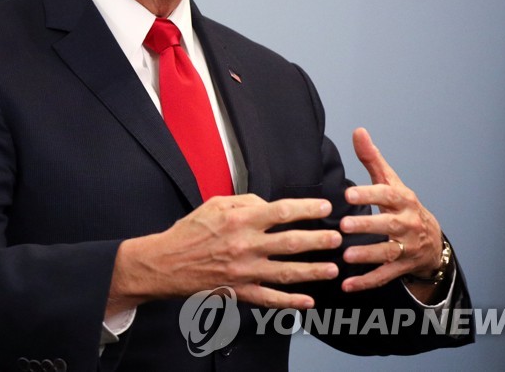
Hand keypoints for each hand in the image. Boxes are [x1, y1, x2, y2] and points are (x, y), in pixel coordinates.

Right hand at [108, 194, 341, 315]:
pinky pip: (270, 299)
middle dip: (319, 241)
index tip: (325, 208)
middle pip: (291, 242)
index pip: (282, 211)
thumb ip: (245, 201)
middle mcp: (245, 246)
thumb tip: (269, 204)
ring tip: (332, 269)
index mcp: (240, 220)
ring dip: (313, 271)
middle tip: (338, 238)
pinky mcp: (239, 291)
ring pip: (287, 272)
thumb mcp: (214, 204)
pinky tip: (308, 302)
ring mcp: (244, 271)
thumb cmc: (189, 231)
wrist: (165, 263)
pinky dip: (291, 302)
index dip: (307, 209)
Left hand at [339, 128, 442, 292]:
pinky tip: (347, 285)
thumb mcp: (390, 181)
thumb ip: (372, 158)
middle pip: (388, 226)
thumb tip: (358, 131)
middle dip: (367, 226)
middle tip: (343, 225)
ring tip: (346, 256)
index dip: (369, 194)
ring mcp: (406, 248)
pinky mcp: (402, 267)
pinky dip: (366, 282)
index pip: (386, 195)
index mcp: (402, 200)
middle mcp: (406, 224)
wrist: (432, 239)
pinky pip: (384, 276)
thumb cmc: (402, 205)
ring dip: (367, 256)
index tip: (348, 194)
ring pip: (387, 253)